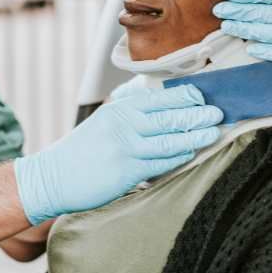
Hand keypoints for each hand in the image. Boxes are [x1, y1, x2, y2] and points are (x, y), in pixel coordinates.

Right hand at [13, 85, 221, 224]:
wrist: (52, 177)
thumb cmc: (83, 149)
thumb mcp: (106, 119)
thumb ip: (131, 108)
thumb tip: (161, 99)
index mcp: (121, 108)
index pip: (160, 97)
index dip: (186, 95)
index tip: (205, 95)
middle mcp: (124, 124)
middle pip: (169, 116)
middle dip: (198, 114)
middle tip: (219, 112)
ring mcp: (126, 147)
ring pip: (169, 139)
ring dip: (195, 135)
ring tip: (213, 132)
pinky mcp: (126, 171)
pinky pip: (160, 162)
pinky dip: (178, 157)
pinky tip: (191, 153)